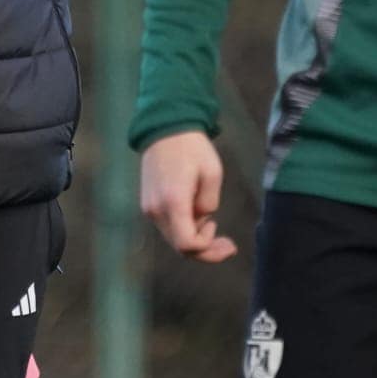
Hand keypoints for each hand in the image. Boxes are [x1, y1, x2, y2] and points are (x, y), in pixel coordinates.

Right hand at [139, 130, 237, 262]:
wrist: (164, 127)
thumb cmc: (192, 148)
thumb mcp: (212, 174)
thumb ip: (209, 203)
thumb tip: (201, 218)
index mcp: (173, 202)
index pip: (187, 245)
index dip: (207, 248)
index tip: (216, 225)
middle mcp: (156, 209)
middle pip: (180, 247)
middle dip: (206, 250)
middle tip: (228, 245)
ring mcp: (149, 207)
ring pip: (174, 238)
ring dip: (195, 240)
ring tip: (214, 226)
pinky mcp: (148, 203)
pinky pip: (168, 226)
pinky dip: (184, 229)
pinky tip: (198, 218)